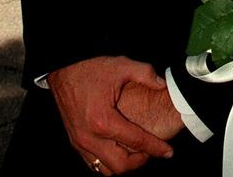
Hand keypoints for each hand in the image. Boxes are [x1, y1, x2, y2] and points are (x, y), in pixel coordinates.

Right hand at [48, 56, 173, 174]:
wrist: (63, 70)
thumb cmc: (92, 68)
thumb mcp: (122, 65)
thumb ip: (146, 74)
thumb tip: (163, 85)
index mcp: (104, 120)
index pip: (136, 141)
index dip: (156, 147)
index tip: (169, 152)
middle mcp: (90, 137)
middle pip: (120, 165)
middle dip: (140, 162)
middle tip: (152, 151)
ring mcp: (80, 142)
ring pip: (105, 170)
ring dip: (123, 164)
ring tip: (137, 152)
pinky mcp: (75, 142)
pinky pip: (93, 164)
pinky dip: (109, 162)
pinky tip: (119, 149)